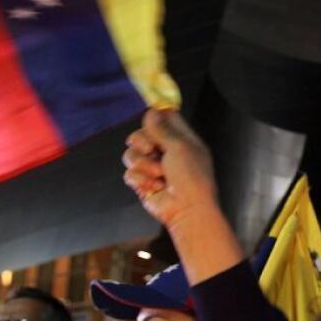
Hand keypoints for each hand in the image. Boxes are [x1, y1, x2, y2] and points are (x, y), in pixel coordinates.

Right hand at [122, 108, 218, 230]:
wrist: (186, 209)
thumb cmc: (191, 178)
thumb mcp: (180, 147)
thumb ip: (163, 129)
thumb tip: (152, 110)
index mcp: (182, 140)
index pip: (165, 119)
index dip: (155, 117)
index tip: (149, 120)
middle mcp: (166, 151)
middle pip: (141, 134)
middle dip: (143, 142)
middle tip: (152, 150)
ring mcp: (153, 167)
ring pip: (131, 154)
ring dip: (143, 165)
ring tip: (158, 175)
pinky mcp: (143, 182)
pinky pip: (130, 173)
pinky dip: (141, 180)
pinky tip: (155, 187)